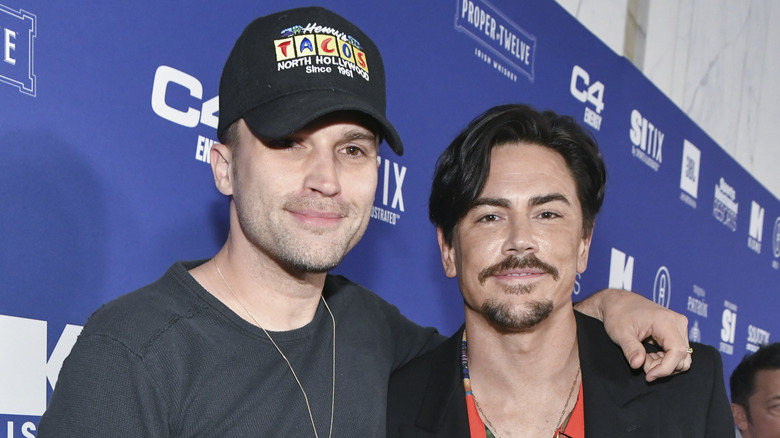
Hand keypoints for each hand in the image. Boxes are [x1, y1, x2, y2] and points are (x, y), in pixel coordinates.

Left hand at [576, 288, 691, 381]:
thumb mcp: (620, 333)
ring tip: (643, 357)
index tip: (648, 375)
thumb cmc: (617, 314)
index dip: (665, 368)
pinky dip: (664, 359)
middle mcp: (678, 322)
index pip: (677, 351)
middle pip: (682, 356)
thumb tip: (638, 365)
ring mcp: (679, 326)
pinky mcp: (676, 330)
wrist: (617, 302)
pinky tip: (648, 354)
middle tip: (641, 362)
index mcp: (666, 321)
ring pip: (682, 357)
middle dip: (662, 367)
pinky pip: (678, 352)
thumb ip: (631, 349)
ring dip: (663, 364)